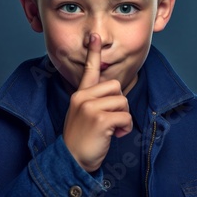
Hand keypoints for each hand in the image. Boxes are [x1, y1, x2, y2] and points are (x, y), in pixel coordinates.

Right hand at [63, 34, 132, 172]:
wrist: (71, 161)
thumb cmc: (81, 140)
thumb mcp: (82, 115)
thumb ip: (94, 101)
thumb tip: (115, 96)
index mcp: (79, 95)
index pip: (88, 70)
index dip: (93, 52)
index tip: (95, 36)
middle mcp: (83, 97)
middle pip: (115, 86)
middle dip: (119, 104)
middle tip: (111, 119)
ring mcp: (90, 107)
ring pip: (122, 101)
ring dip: (123, 117)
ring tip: (112, 129)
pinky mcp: (99, 119)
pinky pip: (125, 116)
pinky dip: (125, 128)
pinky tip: (115, 135)